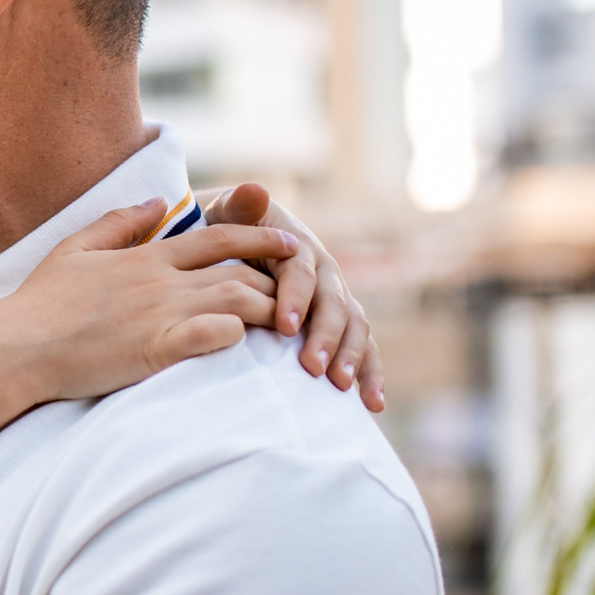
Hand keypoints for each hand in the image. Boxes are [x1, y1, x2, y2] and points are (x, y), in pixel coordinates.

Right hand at [0, 200, 291, 400]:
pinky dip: (238, 336)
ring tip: (288, 327)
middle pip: (239, 271)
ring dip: (268, 312)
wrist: (15, 346)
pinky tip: (250, 344)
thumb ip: (119, 222)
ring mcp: (159, 314)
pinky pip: (211, 336)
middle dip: (277, 282)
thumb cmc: (40, 303)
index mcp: (146, 257)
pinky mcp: (154, 349)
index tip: (291, 243)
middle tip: (302, 296)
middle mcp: (160, 281)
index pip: (219, 237)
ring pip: (236, 301)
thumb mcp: (74, 249)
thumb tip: (156, 201)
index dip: (261, 237)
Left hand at [200, 184, 381, 409]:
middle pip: (334, 305)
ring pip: (354, 328)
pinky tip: (371, 404)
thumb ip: (241, 207)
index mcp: (297, 248)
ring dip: (352, 358)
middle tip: (312, 368)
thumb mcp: (227, 215)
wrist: (233, 244)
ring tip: (342, 389)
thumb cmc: (224, 232)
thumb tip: (254, 190)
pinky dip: (370, 374)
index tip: (285, 327)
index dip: (296, 298)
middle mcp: (324, 273)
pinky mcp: (338, 324)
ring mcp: (335, 300)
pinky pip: (361, 348)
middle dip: (327, 337)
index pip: (301, 274)